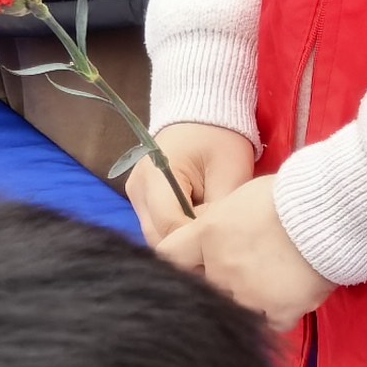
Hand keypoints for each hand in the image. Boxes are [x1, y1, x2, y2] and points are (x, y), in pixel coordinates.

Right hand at [122, 120, 256, 240]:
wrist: (203, 112)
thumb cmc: (220, 138)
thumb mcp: (230, 172)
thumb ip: (219, 212)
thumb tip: (216, 246)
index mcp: (156, 176)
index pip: (170, 226)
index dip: (196, 245)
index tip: (222, 252)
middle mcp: (138, 189)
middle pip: (159, 237)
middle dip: (189, 248)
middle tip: (220, 253)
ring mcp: (136, 195)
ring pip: (157, 236)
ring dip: (183, 242)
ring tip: (212, 243)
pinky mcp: (143, 199)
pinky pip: (159, 226)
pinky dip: (179, 232)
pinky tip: (201, 232)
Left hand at [152, 170, 331, 320]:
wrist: (332, 211)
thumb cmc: (290, 193)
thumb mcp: (242, 196)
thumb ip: (218, 219)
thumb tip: (207, 227)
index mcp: (208, 235)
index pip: (170, 257)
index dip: (179, 262)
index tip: (191, 264)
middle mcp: (221, 269)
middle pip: (206, 287)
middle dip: (221, 281)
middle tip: (247, 269)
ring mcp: (248, 294)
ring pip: (237, 308)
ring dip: (249, 300)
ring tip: (272, 282)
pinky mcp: (278, 312)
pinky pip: (271, 324)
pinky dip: (278, 315)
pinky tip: (290, 297)